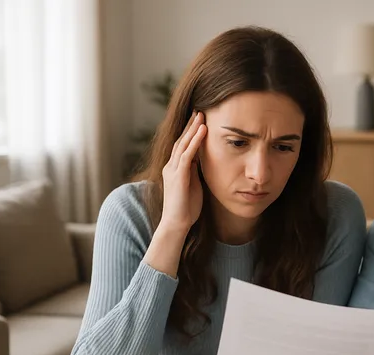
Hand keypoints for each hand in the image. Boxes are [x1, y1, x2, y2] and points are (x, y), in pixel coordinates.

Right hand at [159, 111, 206, 234]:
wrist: (176, 224)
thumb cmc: (186, 209)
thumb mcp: (193, 186)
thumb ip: (195, 173)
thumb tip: (202, 162)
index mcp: (175, 169)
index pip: (182, 146)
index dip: (190, 133)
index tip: (199, 120)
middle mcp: (171, 166)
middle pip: (181, 141)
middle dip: (190, 125)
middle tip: (199, 110)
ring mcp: (173, 170)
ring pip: (183, 144)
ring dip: (193, 129)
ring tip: (201, 115)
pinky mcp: (178, 176)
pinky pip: (187, 154)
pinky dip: (195, 141)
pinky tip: (202, 130)